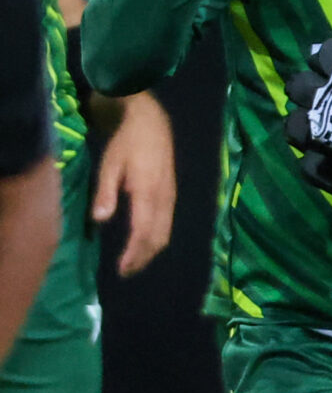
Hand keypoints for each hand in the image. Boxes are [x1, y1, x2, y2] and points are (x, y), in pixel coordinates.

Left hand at [86, 88, 174, 276]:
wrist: (150, 120)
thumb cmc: (125, 141)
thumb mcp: (109, 163)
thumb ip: (106, 192)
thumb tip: (100, 220)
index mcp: (148, 192)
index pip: (143, 232)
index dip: (133, 253)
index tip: (120, 269)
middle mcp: (164, 198)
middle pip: (158, 237)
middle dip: (143, 258)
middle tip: (125, 272)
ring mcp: (171, 196)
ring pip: (165, 232)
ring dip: (150, 251)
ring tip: (135, 262)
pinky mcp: (171, 194)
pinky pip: (167, 223)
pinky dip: (156, 239)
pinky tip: (145, 242)